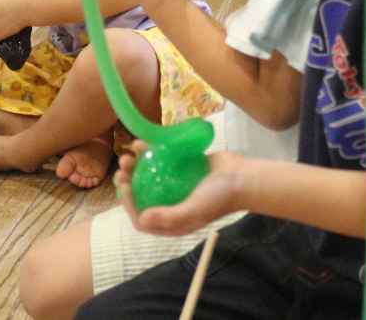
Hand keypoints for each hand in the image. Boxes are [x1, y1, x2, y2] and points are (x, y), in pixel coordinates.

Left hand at [116, 143, 242, 236]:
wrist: (243, 177)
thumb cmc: (219, 198)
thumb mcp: (194, 210)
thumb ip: (168, 216)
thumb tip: (142, 216)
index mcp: (172, 222)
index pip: (143, 219)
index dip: (130, 205)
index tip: (126, 187)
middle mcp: (171, 204)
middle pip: (143, 196)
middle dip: (129, 183)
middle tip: (122, 169)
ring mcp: (176, 185)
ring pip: (149, 176)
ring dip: (136, 166)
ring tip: (129, 154)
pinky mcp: (182, 168)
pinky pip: (162, 160)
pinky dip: (151, 152)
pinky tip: (143, 142)